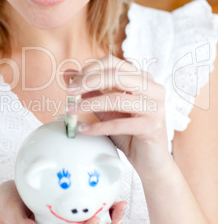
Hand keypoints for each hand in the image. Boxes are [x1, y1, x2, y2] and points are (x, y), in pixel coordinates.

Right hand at [0, 181, 125, 223]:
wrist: (9, 196)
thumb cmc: (10, 205)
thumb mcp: (11, 212)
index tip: (94, 217)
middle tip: (119, 215)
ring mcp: (72, 222)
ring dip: (112, 220)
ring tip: (121, 204)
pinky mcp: (74, 209)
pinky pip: (93, 210)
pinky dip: (105, 205)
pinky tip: (110, 190)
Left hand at [65, 55, 170, 179]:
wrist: (151, 161)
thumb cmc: (130, 133)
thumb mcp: (107, 109)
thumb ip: (91, 91)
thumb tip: (68, 75)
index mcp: (142, 78)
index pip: (113, 63)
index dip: (89, 69)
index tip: (71, 82)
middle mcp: (153, 88)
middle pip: (116, 75)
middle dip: (88, 81)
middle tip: (69, 92)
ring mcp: (155, 107)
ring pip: (116, 99)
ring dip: (89, 104)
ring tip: (71, 111)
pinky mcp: (152, 127)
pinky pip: (119, 124)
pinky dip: (99, 127)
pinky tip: (84, 130)